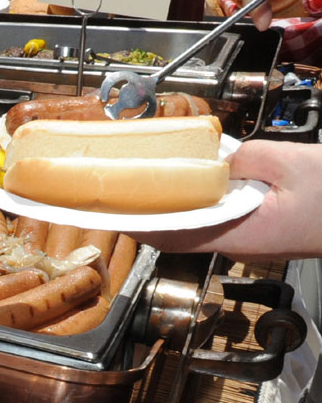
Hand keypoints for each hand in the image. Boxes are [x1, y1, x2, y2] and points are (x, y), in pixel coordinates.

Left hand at [136, 141, 321, 261]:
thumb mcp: (290, 164)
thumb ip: (245, 159)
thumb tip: (214, 158)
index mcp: (239, 235)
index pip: (173, 235)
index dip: (139, 224)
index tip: (112, 211)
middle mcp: (237, 244)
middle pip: (179, 232)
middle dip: (150, 212)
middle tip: (124, 189)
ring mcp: (247, 240)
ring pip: (197, 226)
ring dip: (173, 207)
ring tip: (148, 184)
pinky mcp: (257, 231)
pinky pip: (218, 219)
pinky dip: (200, 204)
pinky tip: (193, 184)